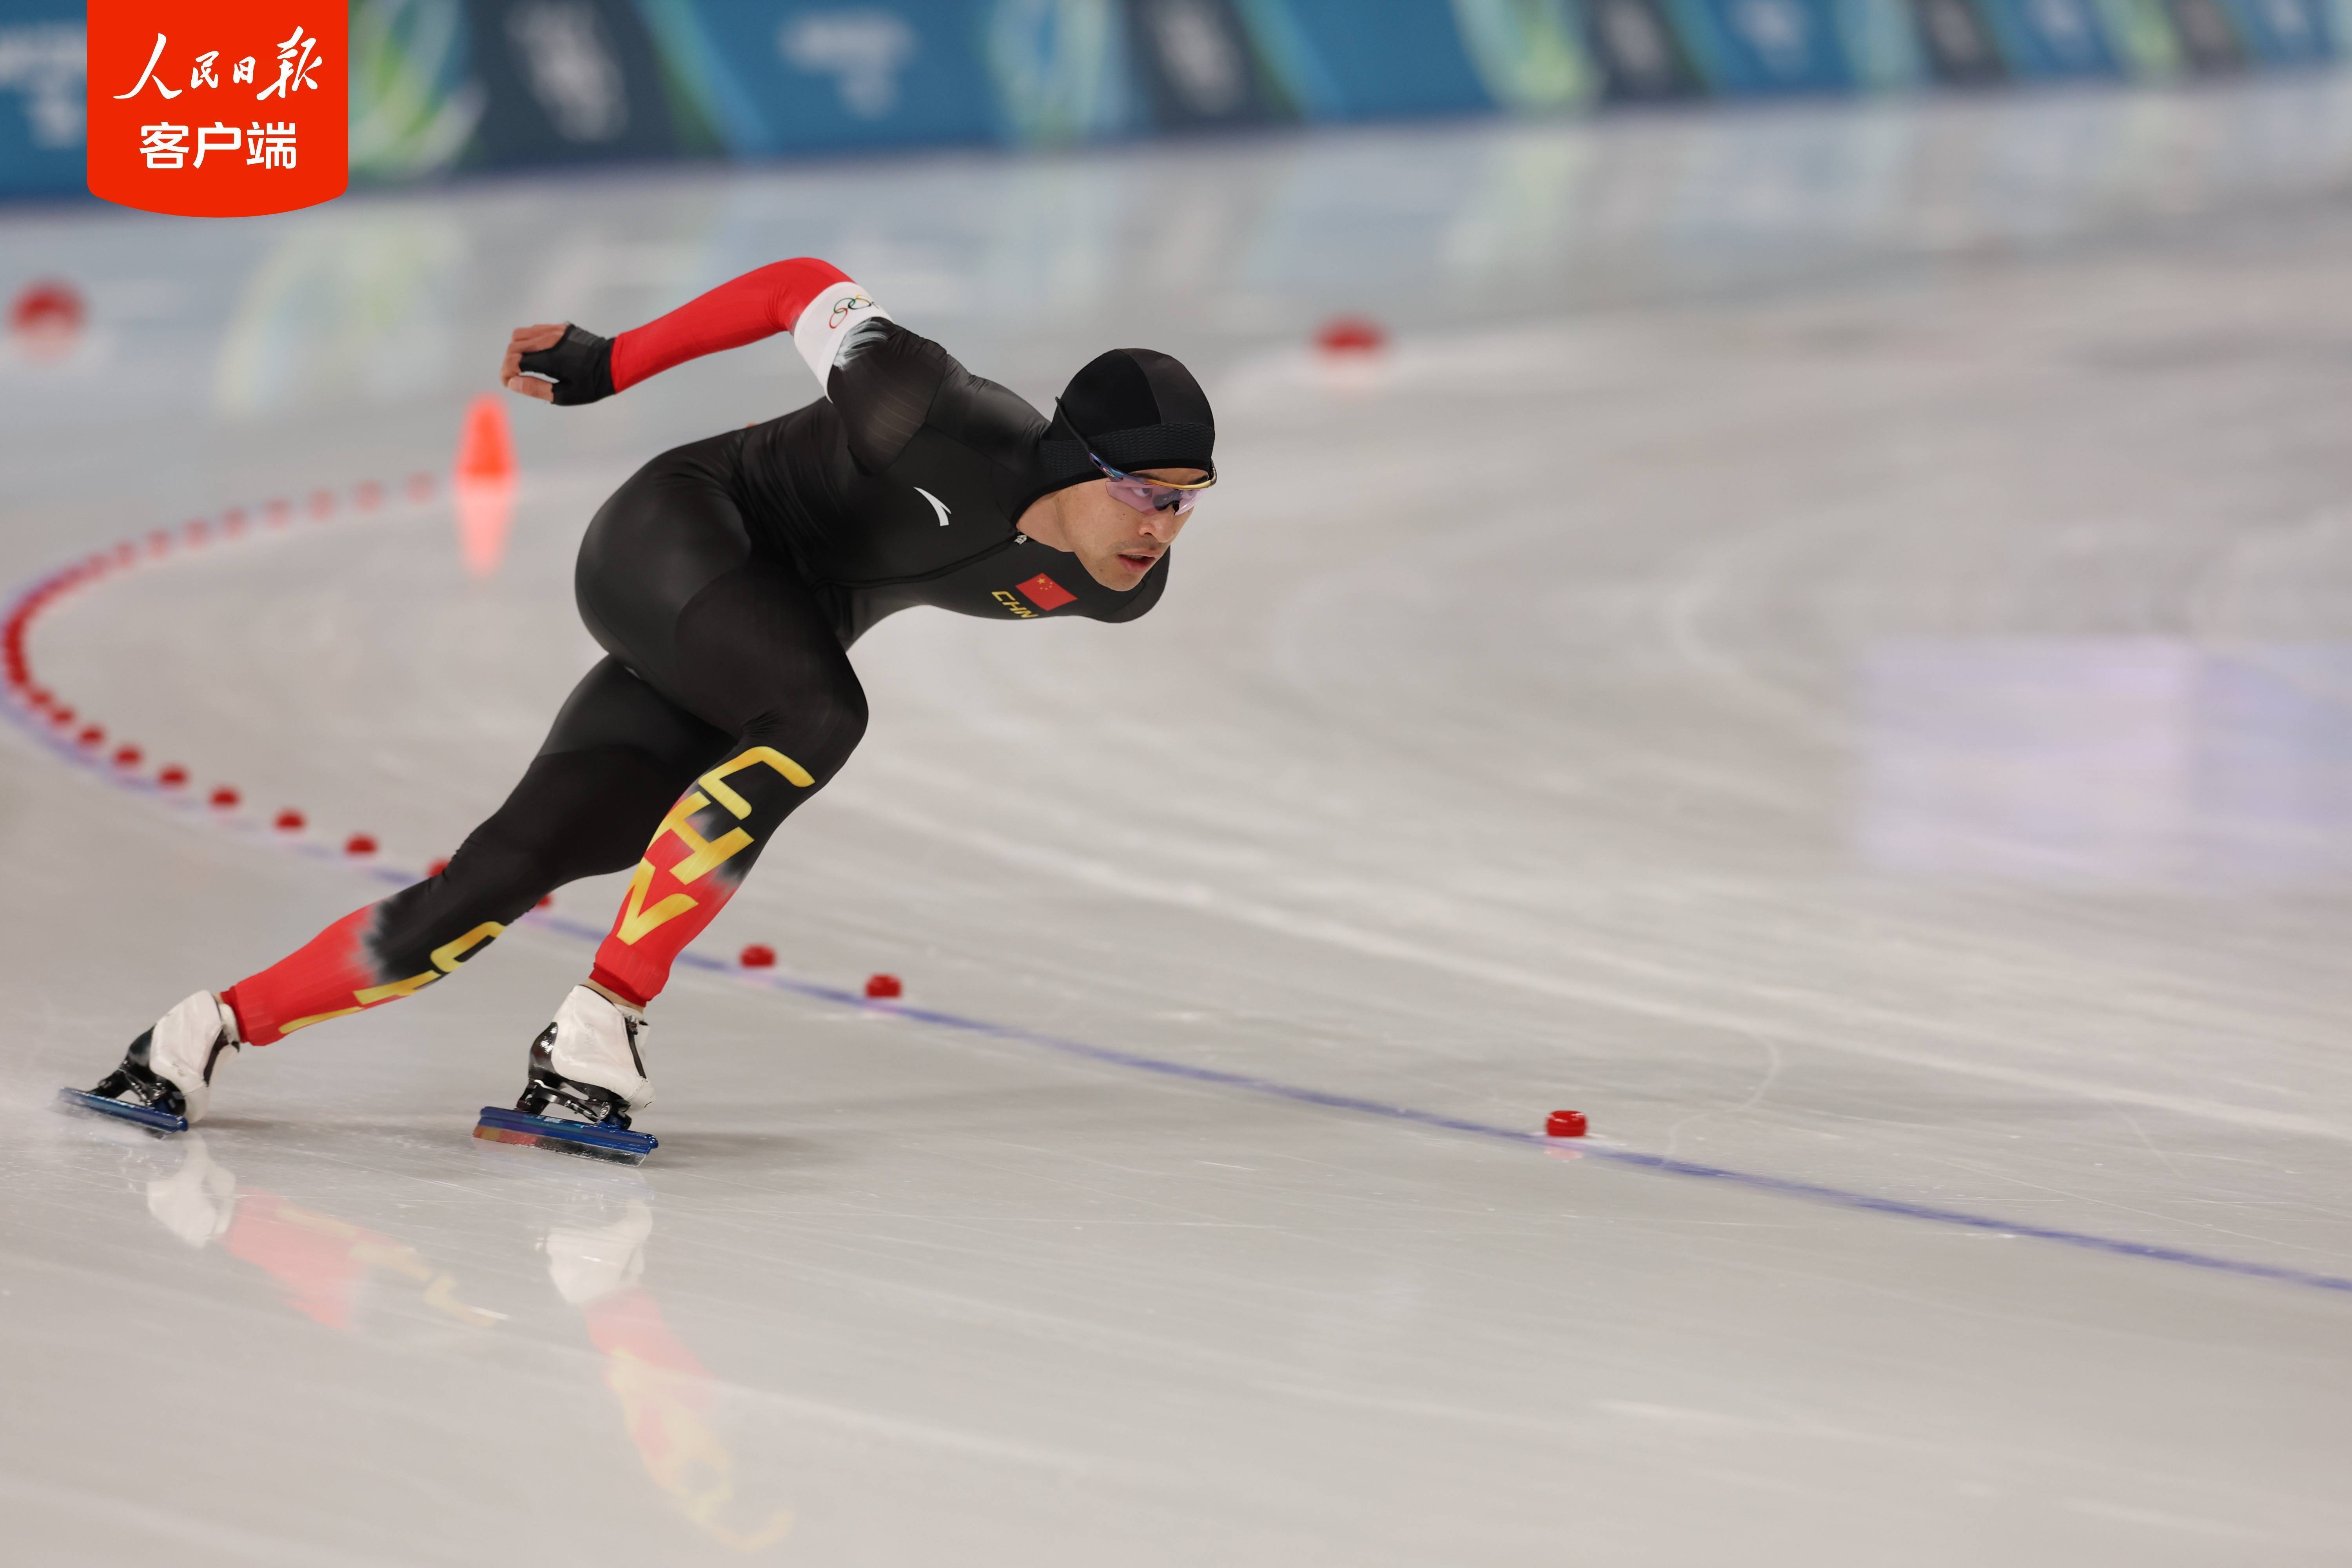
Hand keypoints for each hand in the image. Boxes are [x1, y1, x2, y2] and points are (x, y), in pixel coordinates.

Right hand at [501, 323, 616, 404]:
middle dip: (508, 362)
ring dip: (516, 349)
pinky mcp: (561, 327)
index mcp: (550, 358)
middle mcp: (550, 340)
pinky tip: (536, 355)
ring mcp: (555, 331)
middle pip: (514, 346)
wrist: (616, 363)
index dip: (506, 373)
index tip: (508, 383)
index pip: (515, 360)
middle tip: (514, 377)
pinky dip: (528, 341)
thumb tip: (513, 384)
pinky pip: (536, 329)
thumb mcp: (565, 395)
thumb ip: (537, 389)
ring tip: (523, 365)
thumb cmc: (593, 384)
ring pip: (522, 334)